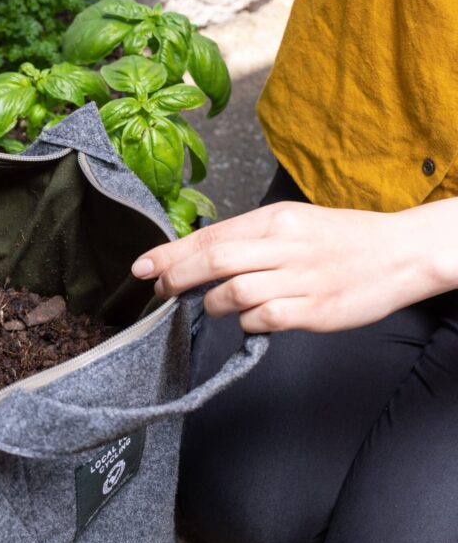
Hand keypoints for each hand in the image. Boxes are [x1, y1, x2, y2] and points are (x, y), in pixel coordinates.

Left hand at [131, 200, 456, 332]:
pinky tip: (256, 319)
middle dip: (176, 278)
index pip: (210, 237)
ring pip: (233, 293)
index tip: (141, 267)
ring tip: (217, 304)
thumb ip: (248, 240)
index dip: (170, 254)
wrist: (402, 252)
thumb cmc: (340, 240)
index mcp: (275, 220)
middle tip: (160, 290)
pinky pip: (263, 319)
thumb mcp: (293, 224)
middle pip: (214, 261)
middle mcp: (284, 245)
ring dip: (214, 303)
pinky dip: (249, 322)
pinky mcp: (314, 310)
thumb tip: (197, 256)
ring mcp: (300, 278)